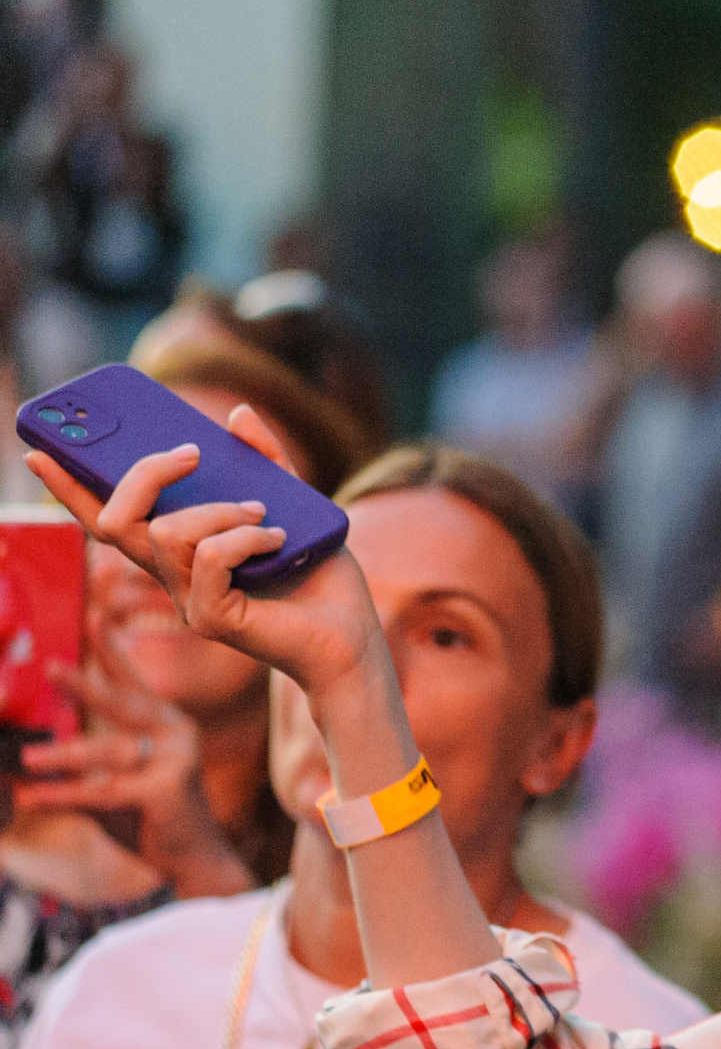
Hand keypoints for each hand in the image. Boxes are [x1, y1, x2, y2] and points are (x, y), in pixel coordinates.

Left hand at [14, 614, 254, 899]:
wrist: (193, 861)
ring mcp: (176, 761)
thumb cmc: (151, 818)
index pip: (134, 683)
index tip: (94, 616)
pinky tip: (33, 797)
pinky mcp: (165, 791)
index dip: (112, 651)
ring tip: (25, 756)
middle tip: (50, 667)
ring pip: (107, 751)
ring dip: (62, 754)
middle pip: (123, 704)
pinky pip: (104, 790)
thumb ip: (85, 763)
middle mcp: (177, 735)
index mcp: (168, 725)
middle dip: (85, 685)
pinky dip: (64, 794)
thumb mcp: (118, 781)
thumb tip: (26, 751)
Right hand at [24, 404, 384, 709]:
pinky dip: (246, 537)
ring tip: (265, 515)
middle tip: (191, 454)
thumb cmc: (320, 575)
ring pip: (168, 533)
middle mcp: (172, 577)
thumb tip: (236, 415)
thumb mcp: (294, 502)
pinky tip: (278, 540)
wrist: (352, 633)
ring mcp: (187, 600)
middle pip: (115, 520)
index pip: (106, 518)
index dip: (68, 488)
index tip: (40, 450)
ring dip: (220, 510)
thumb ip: (265, 460)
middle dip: (147, 473)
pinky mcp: (211, 619)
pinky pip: (209, 558)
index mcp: (179, 551)